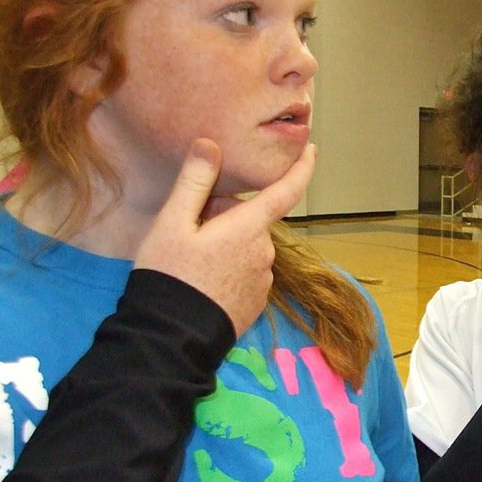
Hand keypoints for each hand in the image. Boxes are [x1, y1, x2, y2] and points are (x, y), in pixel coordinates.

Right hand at [134, 139, 315, 335]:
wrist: (173, 336)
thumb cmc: (170, 275)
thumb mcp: (172, 223)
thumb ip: (194, 182)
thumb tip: (210, 145)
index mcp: (249, 229)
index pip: (287, 191)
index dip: (302, 168)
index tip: (311, 149)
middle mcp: (265, 252)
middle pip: (252, 219)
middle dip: (226, 214)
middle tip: (188, 225)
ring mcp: (263, 280)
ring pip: (247, 246)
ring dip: (226, 242)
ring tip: (189, 258)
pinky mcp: (255, 301)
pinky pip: (246, 271)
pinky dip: (228, 266)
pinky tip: (201, 279)